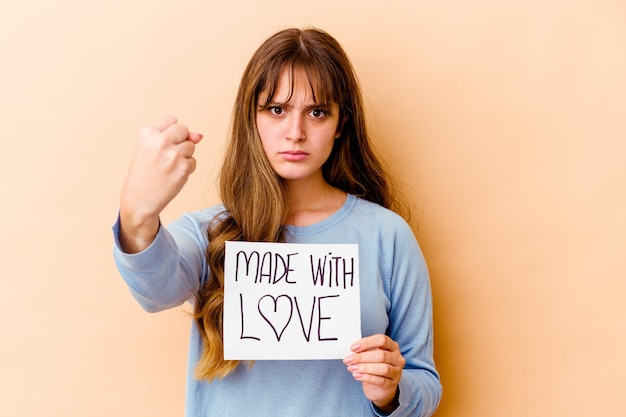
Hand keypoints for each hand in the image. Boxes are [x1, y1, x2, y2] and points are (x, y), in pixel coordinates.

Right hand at [119, 115, 202, 252]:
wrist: (139, 199)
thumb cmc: (145, 172)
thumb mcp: (151, 148)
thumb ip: (176, 137)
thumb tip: (200, 136)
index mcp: (147, 132)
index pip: (172, 120)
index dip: (169, 133)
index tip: (159, 145)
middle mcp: (160, 141)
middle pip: (184, 129)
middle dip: (179, 141)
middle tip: (164, 156)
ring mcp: (173, 155)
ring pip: (191, 146)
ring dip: (183, 155)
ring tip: (167, 166)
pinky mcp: (184, 168)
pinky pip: (193, 161)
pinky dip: (186, 168)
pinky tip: (172, 175)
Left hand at [343, 334, 404, 412]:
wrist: (379, 388)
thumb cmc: (374, 367)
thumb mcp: (370, 356)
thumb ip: (364, 351)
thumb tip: (352, 349)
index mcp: (392, 346)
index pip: (382, 340)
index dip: (367, 342)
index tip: (353, 348)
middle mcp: (397, 358)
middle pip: (381, 355)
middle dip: (362, 357)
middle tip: (348, 359)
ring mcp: (397, 372)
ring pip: (383, 368)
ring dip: (364, 368)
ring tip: (352, 368)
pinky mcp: (392, 384)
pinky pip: (381, 381)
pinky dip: (367, 377)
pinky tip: (357, 376)